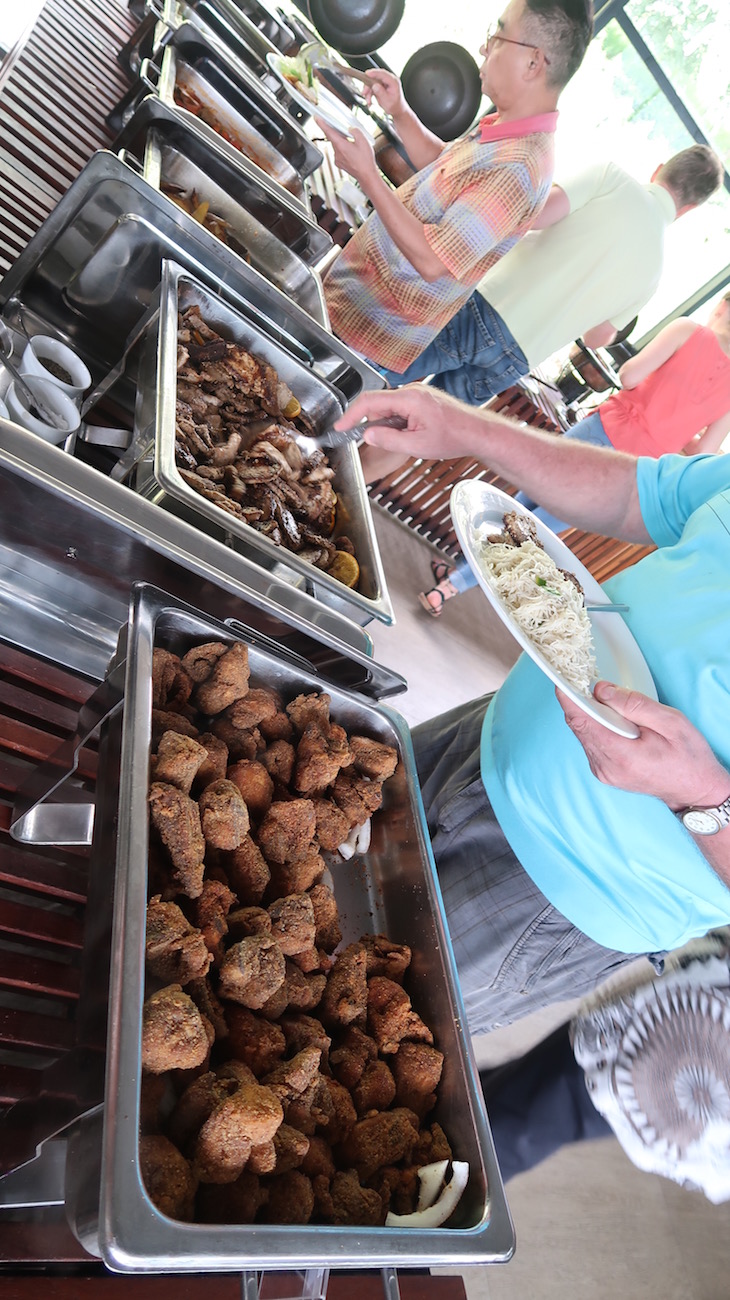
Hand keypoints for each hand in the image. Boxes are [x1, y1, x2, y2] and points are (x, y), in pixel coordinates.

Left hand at [314, 121, 376, 185]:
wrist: (367, 176)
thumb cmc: (365, 162)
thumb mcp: (363, 141)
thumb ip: (355, 131)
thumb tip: (351, 129)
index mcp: (340, 145)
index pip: (328, 131)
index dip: (321, 123)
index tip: (316, 118)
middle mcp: (337, 153)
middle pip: (333, 138)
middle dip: (337, 132)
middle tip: (342, 128)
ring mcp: (338, 159)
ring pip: (337, 146)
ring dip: (342, 142)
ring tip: (352, 143)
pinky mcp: (340, 164)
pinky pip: (339, 153)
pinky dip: (344, 149)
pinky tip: (352, 151)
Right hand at [336, 383, 484, 460]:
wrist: (478, 432)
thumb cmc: (454, 437)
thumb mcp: (417, 445)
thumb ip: (388, 440)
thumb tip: (368, 435)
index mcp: (409, 398)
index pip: (369, 401)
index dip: (351, 415)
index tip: (340, 426)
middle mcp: (412, 391)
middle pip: (378, 405)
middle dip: (375, 425)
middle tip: (384, 441)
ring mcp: (418, 393)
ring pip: (389, 408)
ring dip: (389, 426)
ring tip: (411, 439)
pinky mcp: (422, 399)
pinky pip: (400, 409)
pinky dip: (398, 423)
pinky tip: (413, 434)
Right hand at [362, 69, 405, 117]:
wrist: (396, 110)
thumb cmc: (394, 106)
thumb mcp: (387, 101)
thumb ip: (381, 93)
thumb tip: (374, 86)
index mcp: (394, 81)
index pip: (383, 74)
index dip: (375, 73)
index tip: (367, 74)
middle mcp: (389, 80)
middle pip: (376, 77)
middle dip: (368, 85)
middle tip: (364, 92)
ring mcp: (384, 82)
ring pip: (372, 82)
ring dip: (368, 91)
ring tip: (368, 100)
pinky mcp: (380, 85)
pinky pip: (371, 86)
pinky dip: (369, 93)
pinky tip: (369, 100)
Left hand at [556, 681, 729, 809]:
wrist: (695, 791)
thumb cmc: (689, 757)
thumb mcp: (670, 722)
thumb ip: (634, 704)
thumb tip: (601, 690)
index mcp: (620, 754)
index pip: (582, 721)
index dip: (569, 697)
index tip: (562, 677)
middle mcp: (605, 766)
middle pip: (579, 726)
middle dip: (579, 700)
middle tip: (584, 678)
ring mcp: (603, 771)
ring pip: (583, 733)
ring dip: (588, 713)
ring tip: (603, 697)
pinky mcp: (605, 771)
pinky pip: (591, 742)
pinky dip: (596, 725)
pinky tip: (610, 716)